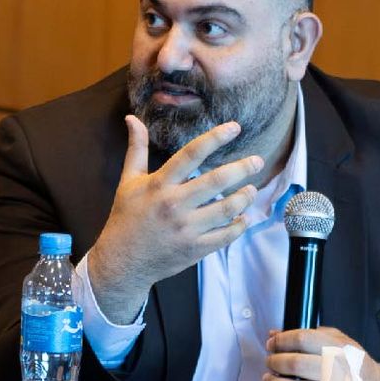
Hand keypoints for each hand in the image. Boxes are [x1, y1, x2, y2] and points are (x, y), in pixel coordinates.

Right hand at [87, 116, 262, 322]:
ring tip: (252, 189)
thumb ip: (136, 148)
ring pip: (226, 209)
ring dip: (244, 198)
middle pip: (216, 181)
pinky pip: (225, 236)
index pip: (191, 154)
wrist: (121, 262)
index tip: (234, 127)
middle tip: (257, 161)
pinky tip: (244, 217)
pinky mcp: (194, 249)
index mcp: (159, 185)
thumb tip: (132, 118)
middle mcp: (174, 205)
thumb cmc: (126, 217)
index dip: (214, 138)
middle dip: (242, 168)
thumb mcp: (128, 181)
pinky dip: (239, 226)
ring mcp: (186, 229)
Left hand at [263, 327, 379, 380]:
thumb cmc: (355, 368)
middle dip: (275, 362)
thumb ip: (308, 335)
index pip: (302, 339)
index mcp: (340, 351)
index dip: (281, 340)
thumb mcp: (339, 343)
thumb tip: (274, 334)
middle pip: (295, 364)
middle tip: (270, 362)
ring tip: (269, 380)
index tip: (272, 344)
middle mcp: (338, 374)